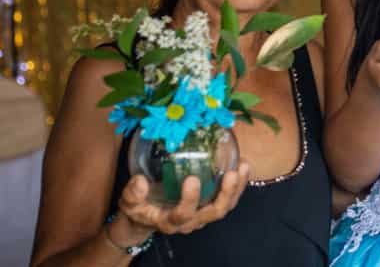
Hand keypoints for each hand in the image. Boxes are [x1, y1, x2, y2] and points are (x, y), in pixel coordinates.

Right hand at [114, 161, 249, 239]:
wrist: (147, 219)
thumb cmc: (139, 209)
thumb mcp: (129, 203)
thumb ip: (133, 194)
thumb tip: (139, 181)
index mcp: (170, 221)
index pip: (182, 215)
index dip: (189, 200)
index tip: (191, 179)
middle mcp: (191, 221)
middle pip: (213, 213)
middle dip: (225, 194)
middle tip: (231, 173)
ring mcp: (203, 214)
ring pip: (225, 206)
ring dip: (237, 187)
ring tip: (243, 166)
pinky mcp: (210, 204)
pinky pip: (228, 197)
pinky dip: (238, 183)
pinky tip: (242, 165)